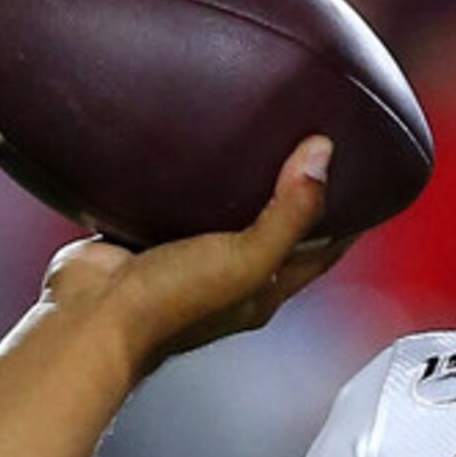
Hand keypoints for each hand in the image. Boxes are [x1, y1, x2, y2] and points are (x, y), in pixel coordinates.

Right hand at [43, 137, 354, 370]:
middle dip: (295, 196)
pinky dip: (186, 182)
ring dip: (240, 186)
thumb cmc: (170, 306)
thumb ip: (288, 212)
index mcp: (264, 288)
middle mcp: (230, 276)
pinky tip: (185, 152)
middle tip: (308, 149)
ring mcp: (187, 257)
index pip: (321, 252)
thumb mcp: (248, 257)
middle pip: (277, 231)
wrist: (91, 316)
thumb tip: (321, 158)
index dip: (345, 221)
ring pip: (226, 216)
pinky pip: (176, 204)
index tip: (364, 185)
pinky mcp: (147, 237)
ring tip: (252, 140)